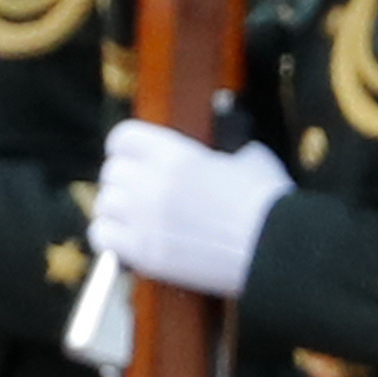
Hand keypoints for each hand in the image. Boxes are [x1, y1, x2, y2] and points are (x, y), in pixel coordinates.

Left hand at [89, 120, 289, 300]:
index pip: (123, 138)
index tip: (133, 156)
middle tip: (140, 191)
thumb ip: (224, 140)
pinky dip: (111, 238)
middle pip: (111, 172)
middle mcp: (151, 184)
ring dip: (116, 209)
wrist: (275, 250)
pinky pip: (102, 237)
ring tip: (134, 217)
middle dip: (124, 180)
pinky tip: (129, 240)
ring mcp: (145, 221)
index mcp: (174, 154)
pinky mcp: (146, 254)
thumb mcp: (248, 154)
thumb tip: (223, 122)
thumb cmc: (267, 202)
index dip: (127, 146)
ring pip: (103, 205)